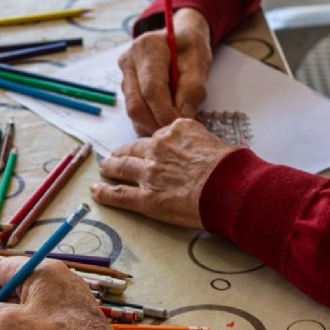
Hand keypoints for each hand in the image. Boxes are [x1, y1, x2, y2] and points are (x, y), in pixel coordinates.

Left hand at [90, 118, 238, 228]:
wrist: (230, 187)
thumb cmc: (231, 168)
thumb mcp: (215, 142)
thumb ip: (199, 144)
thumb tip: (200, 152)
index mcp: (175, 131)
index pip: (157, 136)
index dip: (152, 145)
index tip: (149, 149)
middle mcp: (158, 148)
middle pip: (134, 149)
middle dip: (124, 152)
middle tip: (116, 155)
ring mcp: (149, 173)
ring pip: (122, 168)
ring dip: (111, 167)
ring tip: (105, 168)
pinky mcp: (146, 197)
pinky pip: (119, 194)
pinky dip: (105, 192)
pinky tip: (97, 191)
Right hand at [119, 8, 212, 135]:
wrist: (180, 38)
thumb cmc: (189, 47)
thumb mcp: (198, 63)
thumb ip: (193, 89)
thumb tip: (183, 117)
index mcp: (147, 49)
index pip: (151, 90)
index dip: (165, 113)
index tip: (181, 125)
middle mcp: (129, 62)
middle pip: (136, 105)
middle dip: (156, 124)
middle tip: (177, 132)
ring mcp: (124, 77)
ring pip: (133, 112)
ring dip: (153, 125)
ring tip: (173, 125)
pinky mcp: (126, 89)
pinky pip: (134, 113)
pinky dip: (149, 122)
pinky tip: (165, 120)